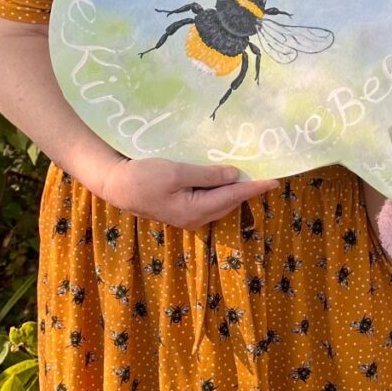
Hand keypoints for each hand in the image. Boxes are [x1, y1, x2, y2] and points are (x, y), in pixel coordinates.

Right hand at [98, 157, 279, 229]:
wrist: (116, 185)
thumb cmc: (143, 177)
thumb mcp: (177, 172)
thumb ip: (208, 175)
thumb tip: (235, 175)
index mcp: (196, 210)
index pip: (233, 197)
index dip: (255, 188)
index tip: (275, 181)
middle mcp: (195, 218)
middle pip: (230, 202)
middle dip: (249, 189)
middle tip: (267, 174)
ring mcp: (189, 216)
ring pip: (221, 202)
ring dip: (236, 189)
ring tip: (253, 174)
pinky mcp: (183, 208)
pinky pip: (210, 200)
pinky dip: (222, 190)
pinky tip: (227, 178)